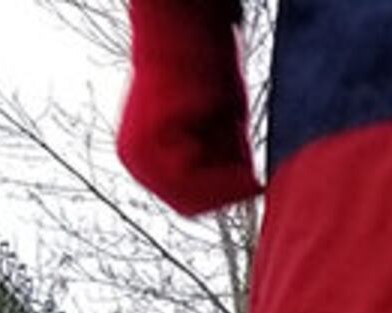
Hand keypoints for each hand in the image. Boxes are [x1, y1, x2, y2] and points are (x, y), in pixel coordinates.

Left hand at [117, 0, 257, 217]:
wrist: (187, 27)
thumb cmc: (208, 69)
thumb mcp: (220, 127)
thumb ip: (224, 163)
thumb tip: (248, 192)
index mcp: (148, 161)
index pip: (189, 203)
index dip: (226, 196)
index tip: (255, 183)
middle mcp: (136, 162)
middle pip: (190, 205)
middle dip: (225, 189)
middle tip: (253, 169)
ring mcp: (138, 155)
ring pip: (192, 197)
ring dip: (223, 175)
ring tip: (238, 140)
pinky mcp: (148, 143)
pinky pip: (191, 177)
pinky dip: (216, 160)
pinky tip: (229, 133)